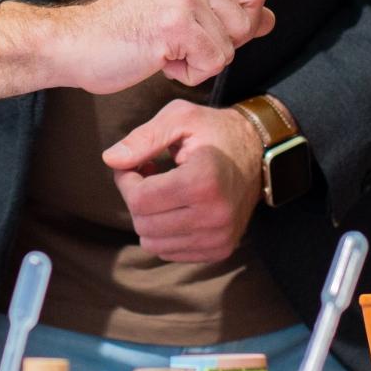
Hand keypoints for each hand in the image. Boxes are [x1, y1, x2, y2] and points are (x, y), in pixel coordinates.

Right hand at [61, 0, 276, 91]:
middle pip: (248, 22)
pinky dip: (188, 73)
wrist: (75, 45)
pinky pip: (212, 63)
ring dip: (200, 61)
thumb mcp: (179, 8)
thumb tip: (271, 19)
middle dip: (219, 45)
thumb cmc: (124, 31)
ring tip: (163, 48)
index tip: (199, 30)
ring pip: (230, 47)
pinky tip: (158, 59)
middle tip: (176, 41)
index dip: (238, 23)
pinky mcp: (176, 24)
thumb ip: (225, 10)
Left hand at [102, 100, 265, 263]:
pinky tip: (176, 207)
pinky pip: (170, 252)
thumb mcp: (180, 118)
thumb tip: (110, 160)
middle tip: (148, 174)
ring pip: (153, 244)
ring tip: (162, 191)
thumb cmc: (215, 131)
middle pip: (143, 223)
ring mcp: (219, 237)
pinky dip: (164, 232)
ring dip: (148, 217)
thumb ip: (142, 138)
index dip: (126, 179)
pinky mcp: (220, 249)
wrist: (260, 153)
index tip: (135, 163)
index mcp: (203, 182)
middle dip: (135, 198)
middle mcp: (214, 216)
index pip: (139, 199)